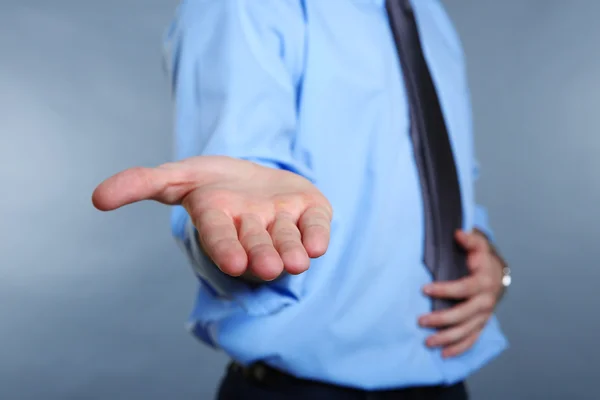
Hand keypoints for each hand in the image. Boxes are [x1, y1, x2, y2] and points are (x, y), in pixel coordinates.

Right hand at [92, 156, 331, 280]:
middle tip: (267, 268)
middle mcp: (251, 228)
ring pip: (287, 240)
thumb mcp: (178, 175)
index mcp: (219, 221)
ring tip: (296, 263)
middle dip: (261, 255)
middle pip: (256, 243)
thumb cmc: (214, 180)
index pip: (219, 237)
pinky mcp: (310, 213)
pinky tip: (319, 245)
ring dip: (291, 251)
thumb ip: (142, 183)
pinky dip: (318, 235)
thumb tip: (97, 198)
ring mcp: (283, 222)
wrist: (257, 177)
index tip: (233, 263)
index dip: (225, 248)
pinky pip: (316, 226)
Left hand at [418, 230, 504, 357]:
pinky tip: (444, 354)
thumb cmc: (482, 259)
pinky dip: (458, 348)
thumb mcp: (478, 245)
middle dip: (441, 320)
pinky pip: (471, 340)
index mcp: (484, 282)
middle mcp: (486, 301)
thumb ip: (469, 239)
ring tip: (428, 342)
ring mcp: (484, 315)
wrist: (498, 273)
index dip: (444, 289)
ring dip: (447, 339)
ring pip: (466, 331)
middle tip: (421, 321)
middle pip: (463, 314)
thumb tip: (458, 233)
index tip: (424, 289)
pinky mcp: (481, 324)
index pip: (463, 288)